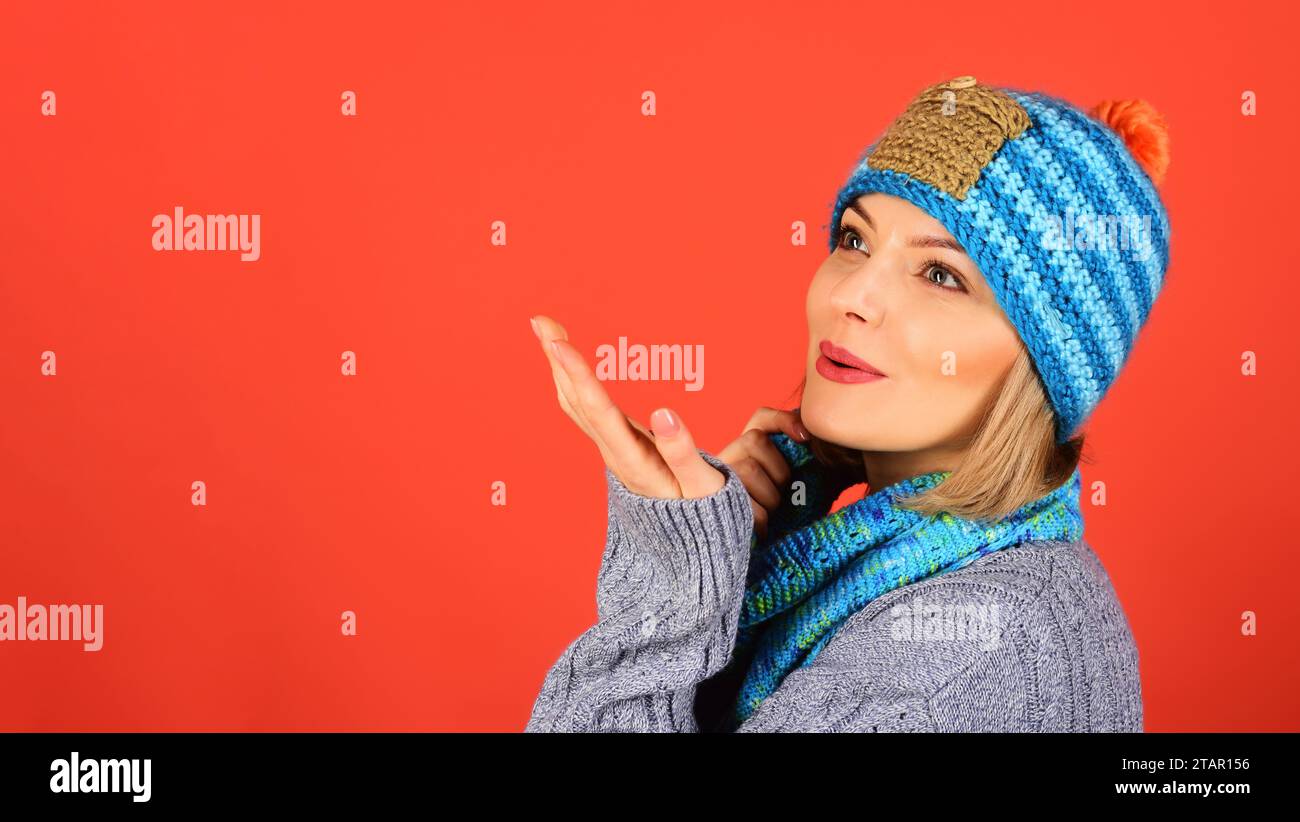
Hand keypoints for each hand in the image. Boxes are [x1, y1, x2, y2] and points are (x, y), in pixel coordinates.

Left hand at [531, 314, 724, 498]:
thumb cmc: (701, 516)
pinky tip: (568, 361)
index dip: (577, 374)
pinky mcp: (617, 444)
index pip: (598, 411)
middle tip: (540, 320)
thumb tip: (664, 411)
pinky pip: (586, 407)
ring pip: (575, 403)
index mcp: (633, 460)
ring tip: (547, 329)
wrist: (688, 545)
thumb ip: (683, 451)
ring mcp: (611, 448)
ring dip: (559, 366)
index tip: (557, 343)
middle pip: (576, 401)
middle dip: (557, 359)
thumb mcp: (702, 488)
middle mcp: (614, 452)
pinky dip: (573, 379)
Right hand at [717, 407, 810, 539]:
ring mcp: (718, 478)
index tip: (805, 437)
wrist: (741, 552)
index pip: (762, 418)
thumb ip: (802, 464)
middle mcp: (728, 457)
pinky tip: (763, 529)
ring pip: (749, 469)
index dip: (783, 420)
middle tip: (783, 492)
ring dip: (770, 497)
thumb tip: (821, 445)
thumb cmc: (776, 516)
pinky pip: (745, 503)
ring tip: (771, 513)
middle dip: (778, 470)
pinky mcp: (714, 503)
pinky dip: (761, 520)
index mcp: (748, 449)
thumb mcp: (792, 488)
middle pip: (754, 439)